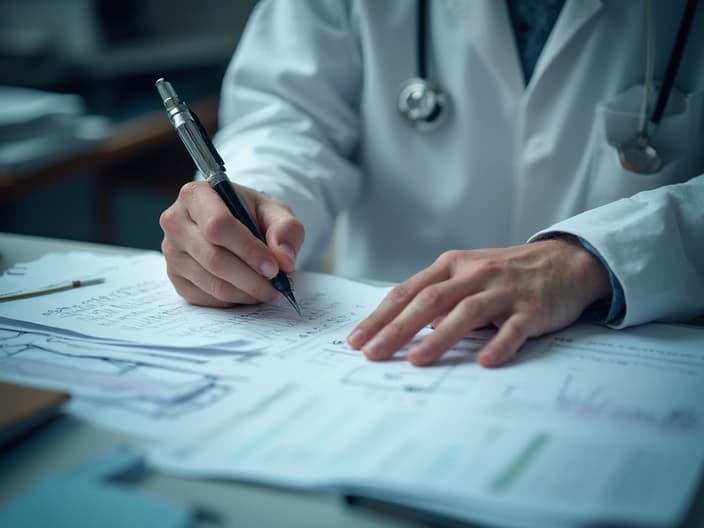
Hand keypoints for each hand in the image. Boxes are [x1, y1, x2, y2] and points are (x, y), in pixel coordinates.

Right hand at [159, 181, 303, 306]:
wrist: (236, 223)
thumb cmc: (253, 214)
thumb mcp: (276, 212)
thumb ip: (286, 230)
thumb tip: (284, 260)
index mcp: (196, 195)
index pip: (218, 226)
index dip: (249, 250)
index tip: (274, 267)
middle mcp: (175, 221)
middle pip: (214, 258)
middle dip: (251, 279)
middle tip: (277, 287)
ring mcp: (171, 252)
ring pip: (211, 282)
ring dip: (246, 293)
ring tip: (269, 291)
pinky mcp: (175, 277)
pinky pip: (205, 298)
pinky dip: (233, 300)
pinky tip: (249, 292)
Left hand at [347, 237, 610, 366]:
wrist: (565, 261)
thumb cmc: (506, 273)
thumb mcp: (467, 276)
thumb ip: (438, 298)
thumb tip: (408, 329)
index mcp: (451, 265)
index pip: (408, 292)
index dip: (380, 316)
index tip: (356, 340)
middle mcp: (473, 274)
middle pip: (429, 301)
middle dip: (397, 328)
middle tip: (373, 353)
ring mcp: (503, 290)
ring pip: (466, 312)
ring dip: (439, 337)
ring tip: (416, 360)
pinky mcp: (533, 307)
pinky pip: (514, 328)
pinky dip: (499, 344)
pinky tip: (485, 362)